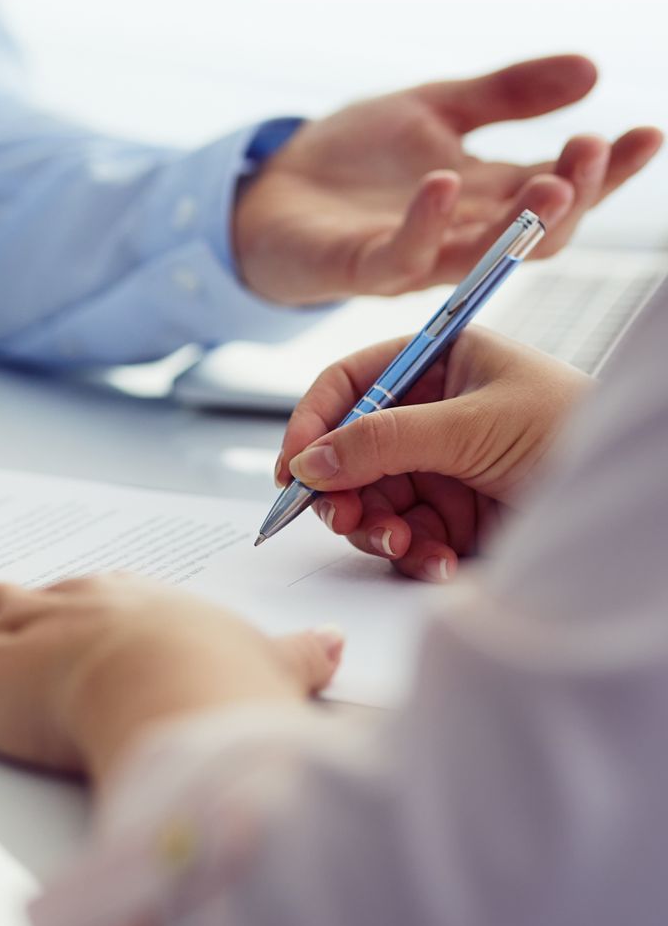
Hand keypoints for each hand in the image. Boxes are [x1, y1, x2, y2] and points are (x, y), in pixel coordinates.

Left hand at [0, 577, 341, 783]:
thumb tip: (328, 647)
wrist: (169, 683)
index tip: (14, 602)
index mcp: (118, 601)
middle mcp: (53, 612)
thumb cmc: (212, 675)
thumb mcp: (264, 660)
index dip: (33, 603)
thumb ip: (292, 656)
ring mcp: (7, 645)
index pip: (62, 598)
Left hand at [234, 55, 660, 304]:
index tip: (649, 133)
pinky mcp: (361, 267)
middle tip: (593, 152)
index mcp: (490, 195)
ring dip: (520, 221)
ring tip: (550, 177)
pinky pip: (401, 255)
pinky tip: (443, 182)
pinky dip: (425, 222)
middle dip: (576, 195)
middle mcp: (463, 234)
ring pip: (484, 255)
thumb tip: (591, 69)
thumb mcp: (434, 109)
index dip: (609, 168)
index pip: (564, 186)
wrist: (269, 189)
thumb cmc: (353, 159)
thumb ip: (506, 95)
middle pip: (540, 230)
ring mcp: (414, 256)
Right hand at [274, 328, 590, 581]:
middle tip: (342, 517)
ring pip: (371, 499)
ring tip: (400, 544)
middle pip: (349, 449)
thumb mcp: (469, 427)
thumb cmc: (573, 434)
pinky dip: (411, 553)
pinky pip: (405, 536)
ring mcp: (443, 467)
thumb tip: (308, 462)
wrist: (634, 504)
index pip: (350, 382)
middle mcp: (434, 413)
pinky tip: (437, 561)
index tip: (293, 466)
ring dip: (376, 527)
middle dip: (342, 488)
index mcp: (438, 364)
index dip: (313, 421)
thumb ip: (381, 440)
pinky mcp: (455, 517)